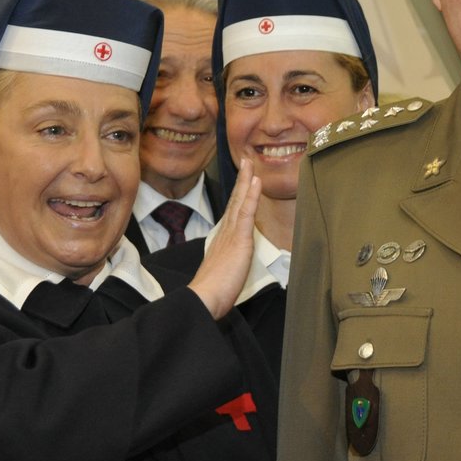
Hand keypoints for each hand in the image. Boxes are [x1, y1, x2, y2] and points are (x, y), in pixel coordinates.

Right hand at [188, 161, 259, 318]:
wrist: (204, 298)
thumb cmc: (211, 293)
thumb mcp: (220, 275)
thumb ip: (226, 265)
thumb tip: (229, 267)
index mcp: (221, 241)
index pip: (232, 214)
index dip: (237, 197)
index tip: (242, 183)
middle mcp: (225, 233)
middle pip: (234, 201)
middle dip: (241, 181)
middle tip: (245, 162)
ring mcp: (231, 234)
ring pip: (240, 201)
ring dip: (246, 180)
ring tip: (250, 163)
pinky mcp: (239, 240)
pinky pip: (246, 213)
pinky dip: (251, 195)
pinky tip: (256, 181)